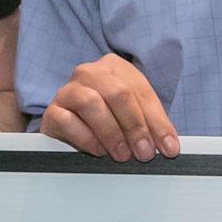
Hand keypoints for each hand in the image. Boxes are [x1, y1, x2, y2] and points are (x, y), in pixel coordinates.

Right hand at [41, 54, 179, 161]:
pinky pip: (67, 121)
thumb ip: (150, 125)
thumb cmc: (107, 118)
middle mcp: (89, 73)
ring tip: (122, 154)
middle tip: (144, 153)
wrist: (70, 125)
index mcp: (114, 67)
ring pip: (91, 103)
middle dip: (135, 126)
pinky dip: (86, 138)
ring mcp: (68, 90)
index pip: (141, 92)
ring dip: (111, 132)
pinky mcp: (52, 112)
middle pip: (118, 93)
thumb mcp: (133, 116)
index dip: (158, 122)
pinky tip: (99, 151)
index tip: (169, 148)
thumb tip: (169, 147)